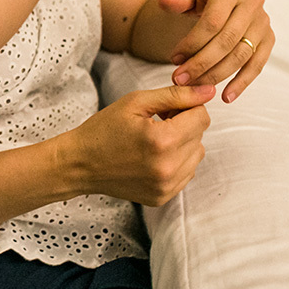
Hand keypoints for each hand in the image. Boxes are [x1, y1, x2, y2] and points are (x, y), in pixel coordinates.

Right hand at [68, 84, 213, 206]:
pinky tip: (152, 158)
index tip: (166, 109)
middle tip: (156, 123)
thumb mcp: (136, 103)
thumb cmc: (104, 129)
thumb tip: (208, 91)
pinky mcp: (163, 197)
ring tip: (154, 142)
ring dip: (182, 145)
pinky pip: (186, 174)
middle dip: (183, 125)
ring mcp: (166, 186)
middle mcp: (169, 167)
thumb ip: (175, 95)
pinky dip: (175, 163)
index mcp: (163, 140)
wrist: (80, 164)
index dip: (186, 107)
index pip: (202, 117)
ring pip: (196, 156)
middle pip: (200, 136)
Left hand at [159, 0, 273, 102]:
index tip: (173, 59)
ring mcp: (263, 22)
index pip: (211, 22)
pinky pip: (257, 65)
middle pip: (227, 41)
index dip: (192, 44)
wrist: (221, 0)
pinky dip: (242, 83)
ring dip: (216, 75)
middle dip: (201, 64)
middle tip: (180, 79)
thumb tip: (166, 2)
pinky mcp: (269, 39)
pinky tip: (226, 97)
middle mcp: (252, 2)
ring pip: (241, 55)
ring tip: (195, 87)